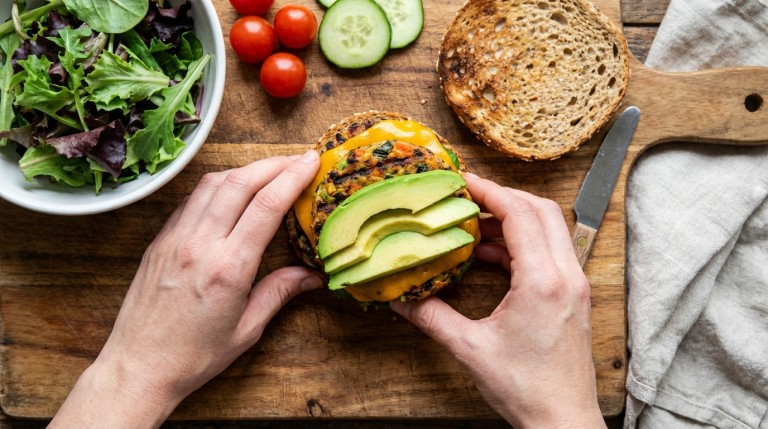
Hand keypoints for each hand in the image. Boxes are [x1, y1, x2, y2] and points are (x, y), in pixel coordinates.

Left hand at [49, 151, 322, 428]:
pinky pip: (191, 199)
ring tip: (269, 170)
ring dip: (245, 169)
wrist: (138, 367)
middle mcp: (200, 245)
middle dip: (273, 164)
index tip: (312, 161)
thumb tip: (313, 275)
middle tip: (298, 159)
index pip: (266, 206)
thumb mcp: (247, 329)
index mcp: (228, 268)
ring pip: (212, 183)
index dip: (292, 177)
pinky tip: (231, 190)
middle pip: (240, 183)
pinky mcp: (160, 240)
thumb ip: (280, 293)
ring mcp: (175, 239)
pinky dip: (217, 185)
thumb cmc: (194, 356)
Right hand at [391, 173, 604, 428]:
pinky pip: (549, 252)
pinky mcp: (573, 296)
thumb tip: (400, 299)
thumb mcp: (470, 350)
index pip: (519, 214)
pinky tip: (490, 255)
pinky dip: (521, 243)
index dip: (489, 191)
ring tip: (474, 224)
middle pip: (541, 210)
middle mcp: (566, 276)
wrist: (563, 422)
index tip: (462, 180)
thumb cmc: (526, 390)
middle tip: (468, 195)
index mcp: (543, 282)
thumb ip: (432, 317)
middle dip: (503, 196)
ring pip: (550, 228)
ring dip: (513, 219)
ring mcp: (574, 285)